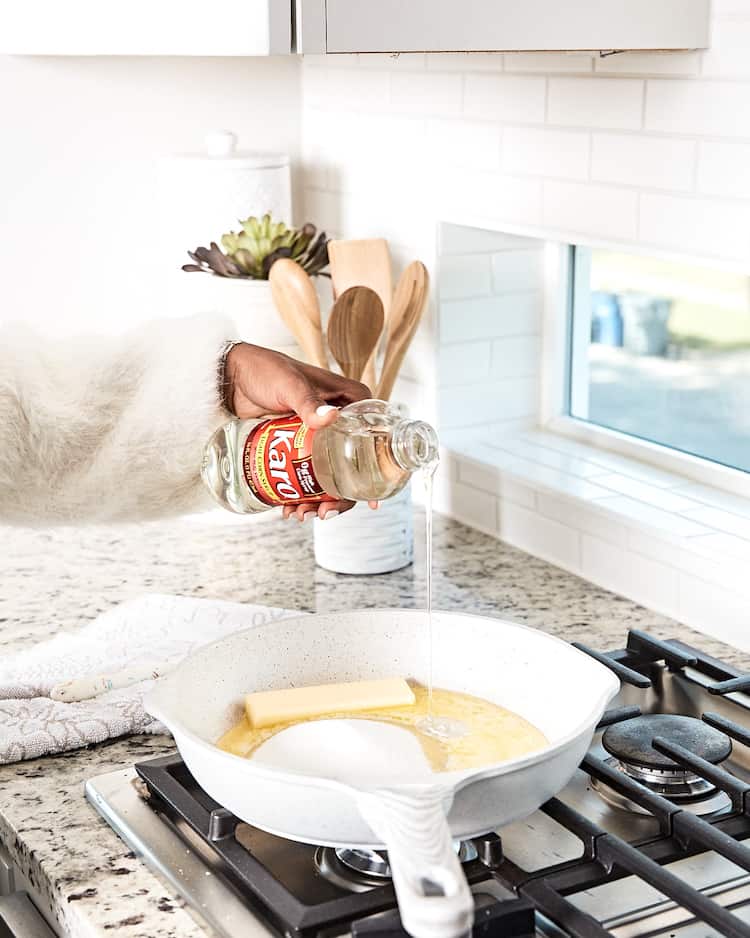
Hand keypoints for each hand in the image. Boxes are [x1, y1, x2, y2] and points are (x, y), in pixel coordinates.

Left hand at [224, 343, 375, 521]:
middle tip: (324, 513)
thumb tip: (330, 417)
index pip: (374, 440)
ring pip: (330, 476)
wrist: (232, 378)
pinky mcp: (300, 448)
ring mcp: (320, 438)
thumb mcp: (290, 385)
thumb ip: (308, 401)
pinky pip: (308, 476)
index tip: (369, 500)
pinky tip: (289, 508)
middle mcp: (341, 421)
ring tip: (301, 514)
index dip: (376, 473)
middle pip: (352, 467)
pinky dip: (302, 495)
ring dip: (319, 501)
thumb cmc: (265, 370)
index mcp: (351, 402)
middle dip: (340, 497)